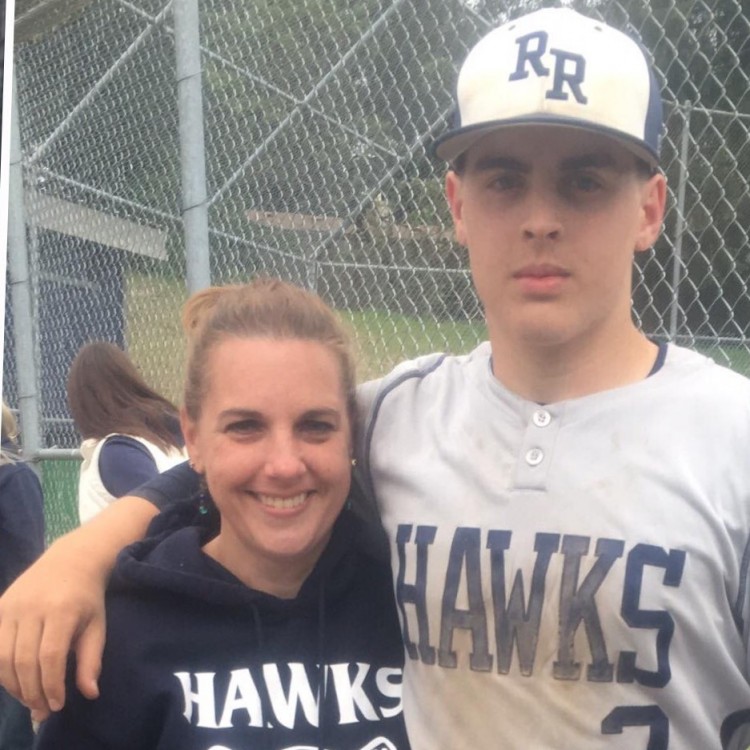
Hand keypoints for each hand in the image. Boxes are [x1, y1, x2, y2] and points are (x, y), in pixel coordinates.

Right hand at [0, 496, 157, 716]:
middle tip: (42, 709)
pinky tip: (13, 681)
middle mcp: (33, 607)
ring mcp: (12, 605)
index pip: (50, 656)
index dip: (51, 685)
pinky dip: (0, 669)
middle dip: (32, 691)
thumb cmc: (87, 597)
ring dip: (13, 686)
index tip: (57, 705)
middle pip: (23, 660)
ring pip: (3, 657)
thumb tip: (90, 693)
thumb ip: (91, 659)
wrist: (71, 560)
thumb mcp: (97, 625)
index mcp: (62, 610)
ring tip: (29, 699)